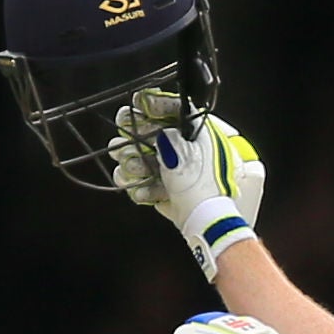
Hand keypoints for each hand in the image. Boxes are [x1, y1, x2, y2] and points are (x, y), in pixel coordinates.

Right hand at [113, 89, 266, 277]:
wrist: (211, 230)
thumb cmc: (206, 191)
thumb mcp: (186, 158)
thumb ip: (172, 141)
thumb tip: (163, 134)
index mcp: (207, 139)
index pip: (182, 113)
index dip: (159, 105)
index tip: (140, 102)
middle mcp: (196, 156)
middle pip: (160, 137)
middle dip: (137, 137)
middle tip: (122, 133)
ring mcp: (184, 177)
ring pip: (151, 163)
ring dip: (134, 164)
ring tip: (128, 167)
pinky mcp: (175, 197)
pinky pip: (152, 187)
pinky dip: (141, 189)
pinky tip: (138, 191)